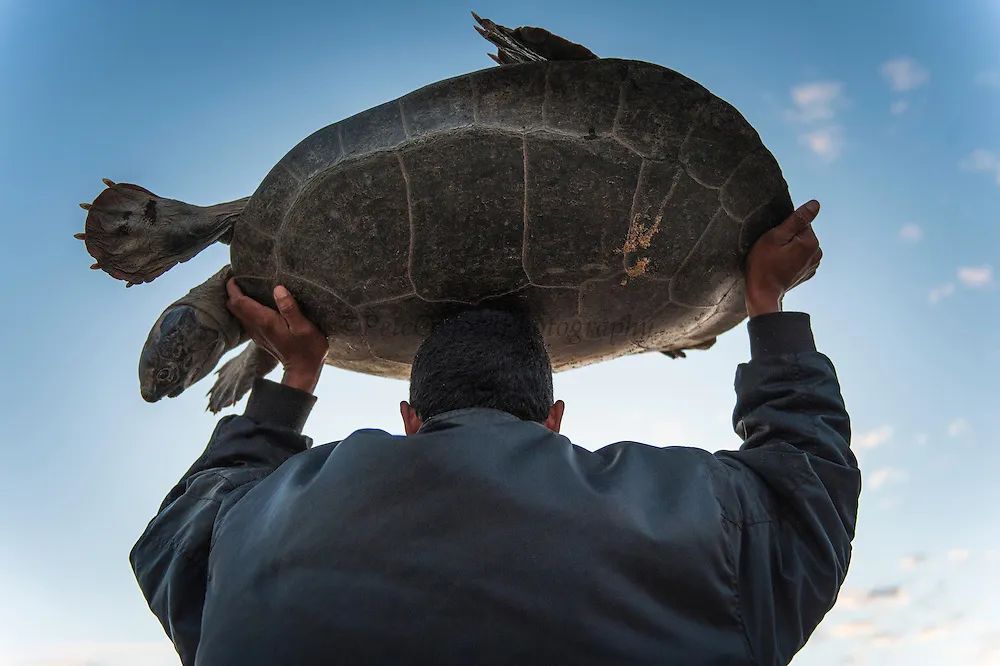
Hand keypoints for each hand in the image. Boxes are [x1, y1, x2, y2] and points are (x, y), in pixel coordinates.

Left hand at [225, 278, 327, 393]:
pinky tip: (257, 303)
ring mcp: (257, 334)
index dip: (233, 287)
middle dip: (233, 292)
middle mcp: (256, 327)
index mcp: (264, 321)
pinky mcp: (261, 337)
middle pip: (234, 307)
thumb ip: (289, 308)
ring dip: (238, 301)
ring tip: (248, 287)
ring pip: (238, 314)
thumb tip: (278, 289)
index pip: (239, 302)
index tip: (234, 275)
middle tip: (241, 278)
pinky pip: (246, 320)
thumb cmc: (308, 348)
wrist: (304, 371)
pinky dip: (246, 309)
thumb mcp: (304, 326)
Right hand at [744, 199, 822, 316]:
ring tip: (775, 259)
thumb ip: (797, 219)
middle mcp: (817, 253)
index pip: (800, 222)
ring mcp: (813, 265)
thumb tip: (815, 204)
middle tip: (772, 250)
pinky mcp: (806, 273)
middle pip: (801, 234)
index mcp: (811, 242)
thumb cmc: (763, 266)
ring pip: (799, 246)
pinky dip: (790, 259)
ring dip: (788, 248)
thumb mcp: (775, 237)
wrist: (762, 294)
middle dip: (787, 238)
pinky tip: (779, 266)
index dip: (783, 228)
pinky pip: (799, 258)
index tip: (774, 240)